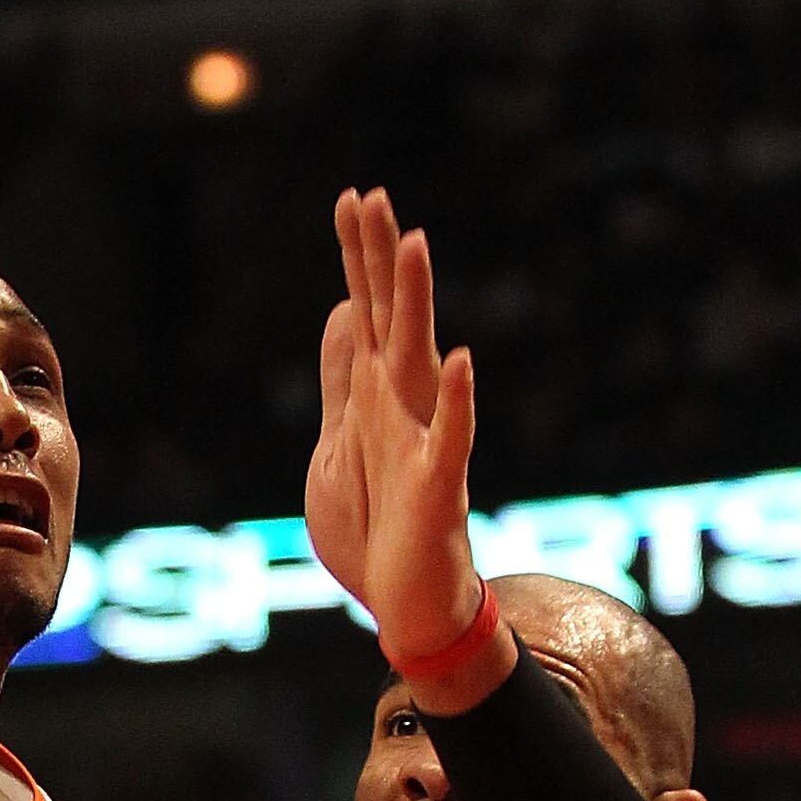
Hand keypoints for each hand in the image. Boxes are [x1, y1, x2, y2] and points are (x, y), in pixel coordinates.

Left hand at [305, 186, 483, 666]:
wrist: (407, 606)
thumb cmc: (377, 529)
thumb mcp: (340, 446)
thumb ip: (343, 381)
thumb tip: (345, 313)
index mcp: (376, 397)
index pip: (367, 311)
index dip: (358, 259)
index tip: (352, 197)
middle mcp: (404, 406)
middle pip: (392, 318)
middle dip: (380, 259)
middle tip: (372, 195)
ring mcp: (424, 441)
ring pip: (420, 360)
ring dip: (416, 303)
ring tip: (416, 243)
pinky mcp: (437, 487)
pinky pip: (451, 437)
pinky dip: (454, 400)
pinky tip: (460, 359)